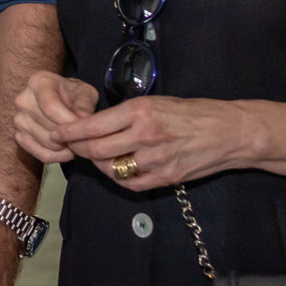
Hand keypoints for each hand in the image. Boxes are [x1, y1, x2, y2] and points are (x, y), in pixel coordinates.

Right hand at [12, 71, 98, 164]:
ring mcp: (18, 120)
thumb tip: (83, 117)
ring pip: (47, 143)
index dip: (70, 121)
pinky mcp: (19, 136)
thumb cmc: (72, 94)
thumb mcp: (84, 91)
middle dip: (71, 136)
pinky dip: (58, 157)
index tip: (86, 129)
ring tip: (76, 141)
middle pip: (50, 128)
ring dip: (66, 148)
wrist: (56, 99)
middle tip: (84, 136)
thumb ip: (85, 103)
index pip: (50, 107)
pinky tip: (67, 151)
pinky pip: (41, 154)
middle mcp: (23, 101)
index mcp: (38, 83)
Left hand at [55, 95, 252, 191]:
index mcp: (141, 112)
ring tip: (95, 157)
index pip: (93, 126)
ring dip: (98, 164)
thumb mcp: (156, 102)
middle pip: (96, 151)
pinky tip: (117, 168)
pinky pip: (130, 183)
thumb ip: (125, 115)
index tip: (55, 133)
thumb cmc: (191, 112)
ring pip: (111, 168)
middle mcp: (146, 136)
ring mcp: (156, 159)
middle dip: (78, 150)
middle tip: (70, 147)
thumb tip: (93, 125)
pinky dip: (118, 177)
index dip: (69, 132)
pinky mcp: (166, 177)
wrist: (230, 132)